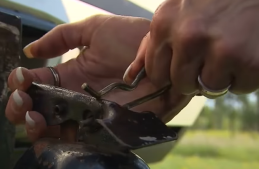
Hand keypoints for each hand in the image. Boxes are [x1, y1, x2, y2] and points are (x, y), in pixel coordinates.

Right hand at [5, 15, 191, 141]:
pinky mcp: (111, 127)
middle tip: (23, 104)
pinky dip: (65, 142)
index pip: (39, 86)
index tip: (20, 80)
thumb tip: (30, 51)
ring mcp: (94, 114)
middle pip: (43, 113)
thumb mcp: (94, 30)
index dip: (22, 86)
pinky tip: (55, 134)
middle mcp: (79, 98)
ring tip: (33, 119)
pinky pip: (85, 140)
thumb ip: (62, 38)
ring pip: (58, 130)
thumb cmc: (132, 38)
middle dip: (24, 111)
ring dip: (38, 128)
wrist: (162, 53)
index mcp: (72, 76)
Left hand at [124, 0, 258, 95]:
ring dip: (222, 76)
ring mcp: (222, 50)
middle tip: (214, 55)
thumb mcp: (177, 13)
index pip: (156, 72)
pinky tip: (251, 52)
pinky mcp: (252, 63)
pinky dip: (245, 76)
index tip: (188, 63)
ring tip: (233, 49)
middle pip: (182, 84)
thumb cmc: (218, 2)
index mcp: (165, 24)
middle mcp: (190, 37)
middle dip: (196, 76)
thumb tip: (130, 76)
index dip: (172, 73)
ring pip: (210, 89)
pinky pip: (239, 88)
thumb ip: (153, 45)